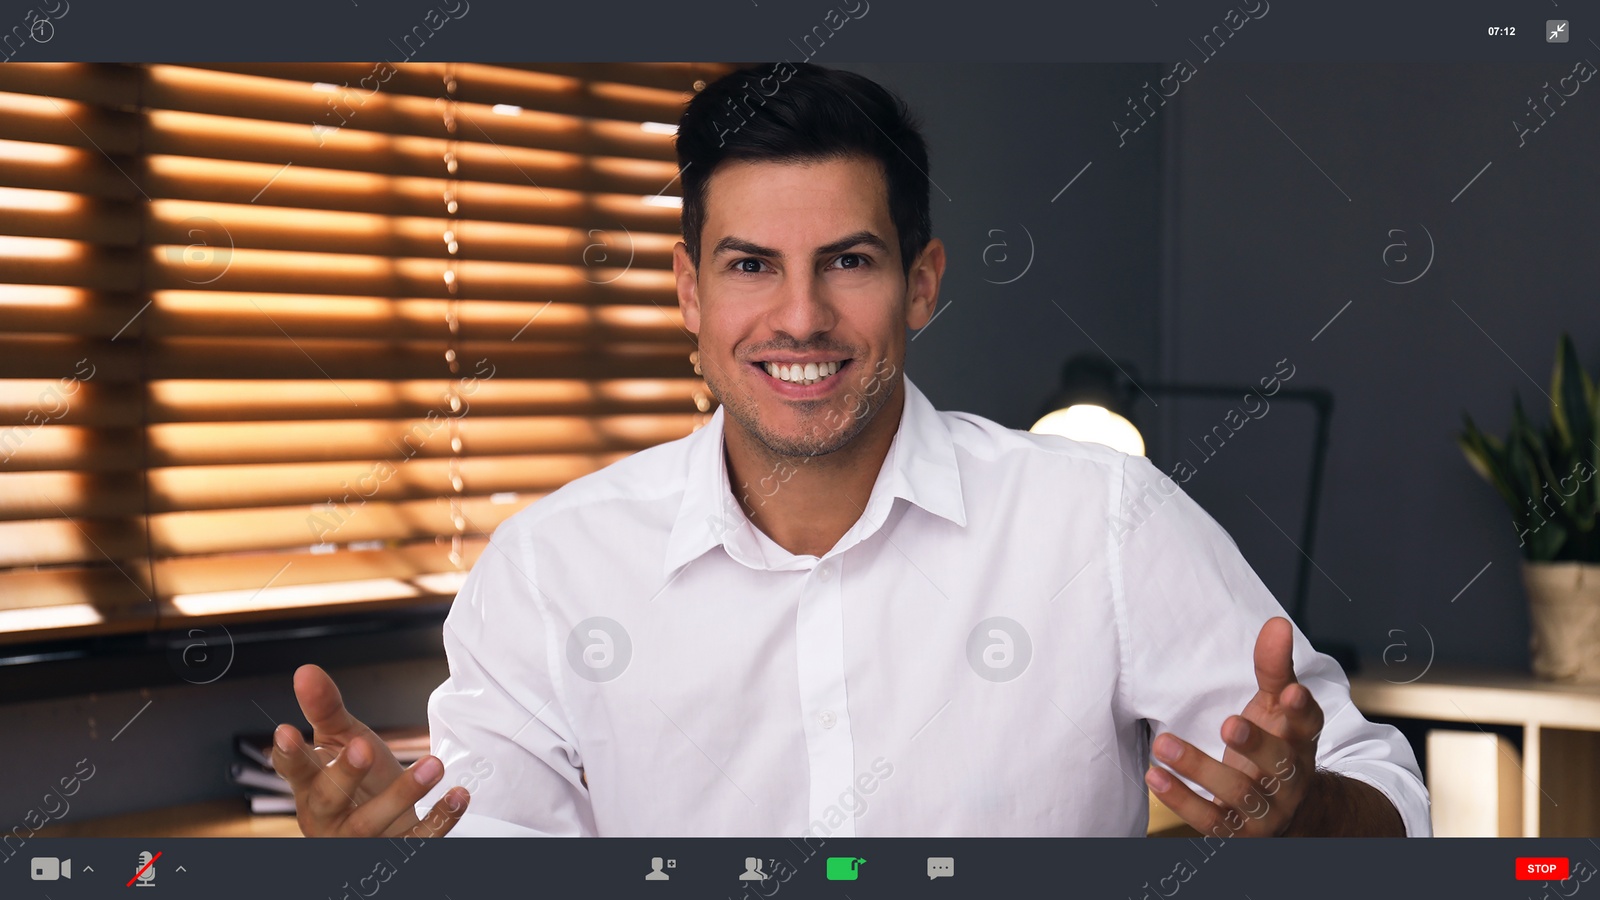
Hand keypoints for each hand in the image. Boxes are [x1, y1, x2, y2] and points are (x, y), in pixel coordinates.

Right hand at [272, 664, 470, 837]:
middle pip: (329, 799)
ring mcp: (360, 839)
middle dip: (344, 773)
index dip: (289, 753)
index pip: (294, 770)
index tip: (285, 730)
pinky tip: (458, 795)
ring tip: (434, 764)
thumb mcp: (343, 742)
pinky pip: (416, 840)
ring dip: (403, 793)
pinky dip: (439, 819)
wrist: (384, 828)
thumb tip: (306, 671)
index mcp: (311, 787)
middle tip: (363, 746)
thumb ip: (326, 710)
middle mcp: (328, 817)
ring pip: (372, 823)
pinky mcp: (395, 849)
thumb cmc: (357, 781)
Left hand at [1144, 616, 1322, 836]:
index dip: (1302, 711)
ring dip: (1200, 769)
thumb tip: (1277, 624)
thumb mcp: (1277, 706)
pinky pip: (1210, 821)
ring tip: (1163, 745)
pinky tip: (1154, 776)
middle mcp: (1289, 780)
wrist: (1287, 812)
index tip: (1292, 692)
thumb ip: (1274, 668)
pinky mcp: (1237, 832)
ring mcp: (1264, 810)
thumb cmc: (1275, 745)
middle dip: (1255, 744)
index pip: (1308, 726)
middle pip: (1278, 765)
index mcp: (1300, 743)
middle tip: (1230, 723)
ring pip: (1238, 794)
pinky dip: (1181, 799)